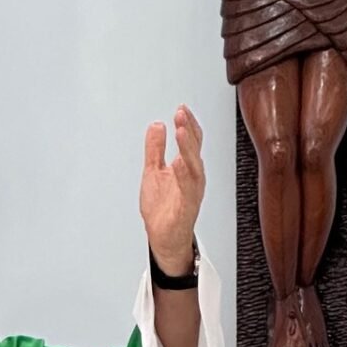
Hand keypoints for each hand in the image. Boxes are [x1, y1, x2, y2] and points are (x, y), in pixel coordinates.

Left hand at [139, 107, 204, 275]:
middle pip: (194, 149)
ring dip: (188, 148)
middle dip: (189, 130)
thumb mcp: (153, 171)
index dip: (187, 124)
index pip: (190, 141)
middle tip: (181, 113)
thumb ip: (155, 149)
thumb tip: (156, 126)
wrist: (163, 237)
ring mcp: (191, 191)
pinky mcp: (187, 206)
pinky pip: (188, 189)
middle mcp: (192, 177)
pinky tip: (178, 163)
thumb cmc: (163, 208)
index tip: (181, 108)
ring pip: (194, 166)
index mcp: (186, 168)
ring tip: (182, 131)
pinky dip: (184, 175)